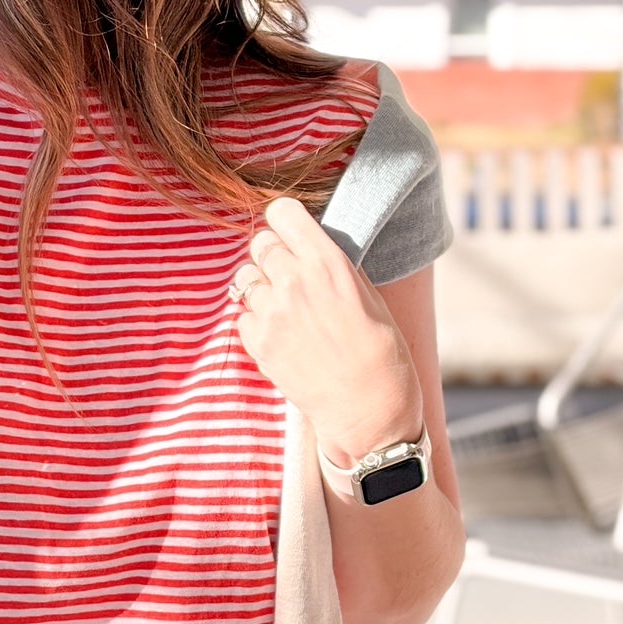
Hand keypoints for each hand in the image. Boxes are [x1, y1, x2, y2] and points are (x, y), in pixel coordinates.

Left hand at [231, 196, 423, 464]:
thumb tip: (311, 246)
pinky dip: (255, 321)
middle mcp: (293, 281)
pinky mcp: (257, 342)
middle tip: (289, 275)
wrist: (368, 410)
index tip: (290, 232)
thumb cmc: (381, 353)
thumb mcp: (368, 295)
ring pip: (245, 278)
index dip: (285, 222)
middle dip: (272, 254)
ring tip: (286, 309)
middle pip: (259, 243)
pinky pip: (241, 315)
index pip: (283, 213)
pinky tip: (281, 335)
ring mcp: (271, 312)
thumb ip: (334, 265)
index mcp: (327, 262)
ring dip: (261, 287)